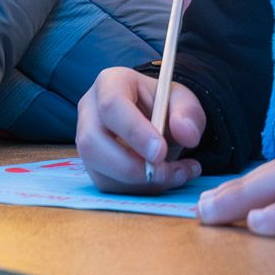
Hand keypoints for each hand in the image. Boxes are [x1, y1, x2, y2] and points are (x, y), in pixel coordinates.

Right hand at [76, 66, 204, 192]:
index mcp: (110, 83)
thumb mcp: (183, 101)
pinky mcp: (92, 165)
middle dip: (131, 166)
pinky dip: (138, 190)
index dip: (134, 132)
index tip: (160, 152)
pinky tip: (164, 180)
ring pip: (98, 170)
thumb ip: (188, 113)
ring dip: (139, 182)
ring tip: (175, 174)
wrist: (156, 121)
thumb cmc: (164, 105)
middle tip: (166, 171)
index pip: (111, 106)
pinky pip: (108, 185)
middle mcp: (89, 111)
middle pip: (93, 142)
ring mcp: (85, 140)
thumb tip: (187, 135)